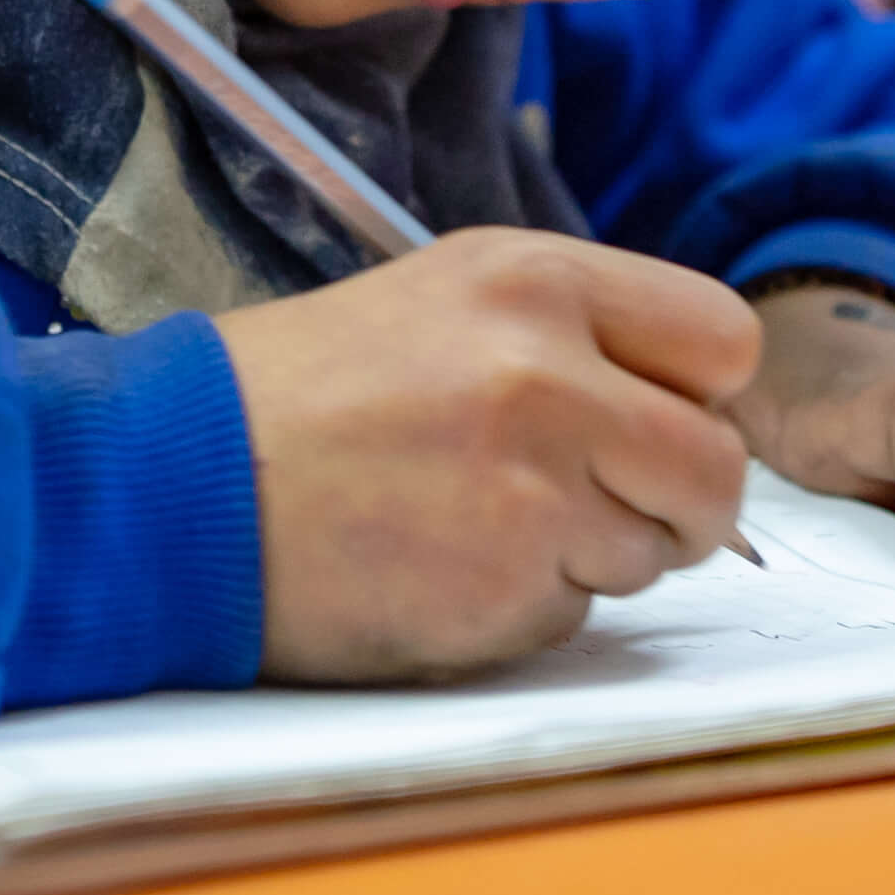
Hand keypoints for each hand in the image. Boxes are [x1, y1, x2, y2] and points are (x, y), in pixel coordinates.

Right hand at [214, 229, 757, 683]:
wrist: (171, 481)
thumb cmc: (300, 397)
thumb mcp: (443, 302)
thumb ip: (570, 338)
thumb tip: (683, 413)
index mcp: (535, 278)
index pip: (723, 339)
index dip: (700, 397)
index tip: (655, 422)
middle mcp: (548, 370)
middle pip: (717, 465)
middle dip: (678, 506)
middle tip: (600, 510)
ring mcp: (532, 484)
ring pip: (654, 551)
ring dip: (590, 560)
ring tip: (475, 525)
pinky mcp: (503, 584)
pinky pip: (578, 616)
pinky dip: (525, 610)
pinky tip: (440, 571)